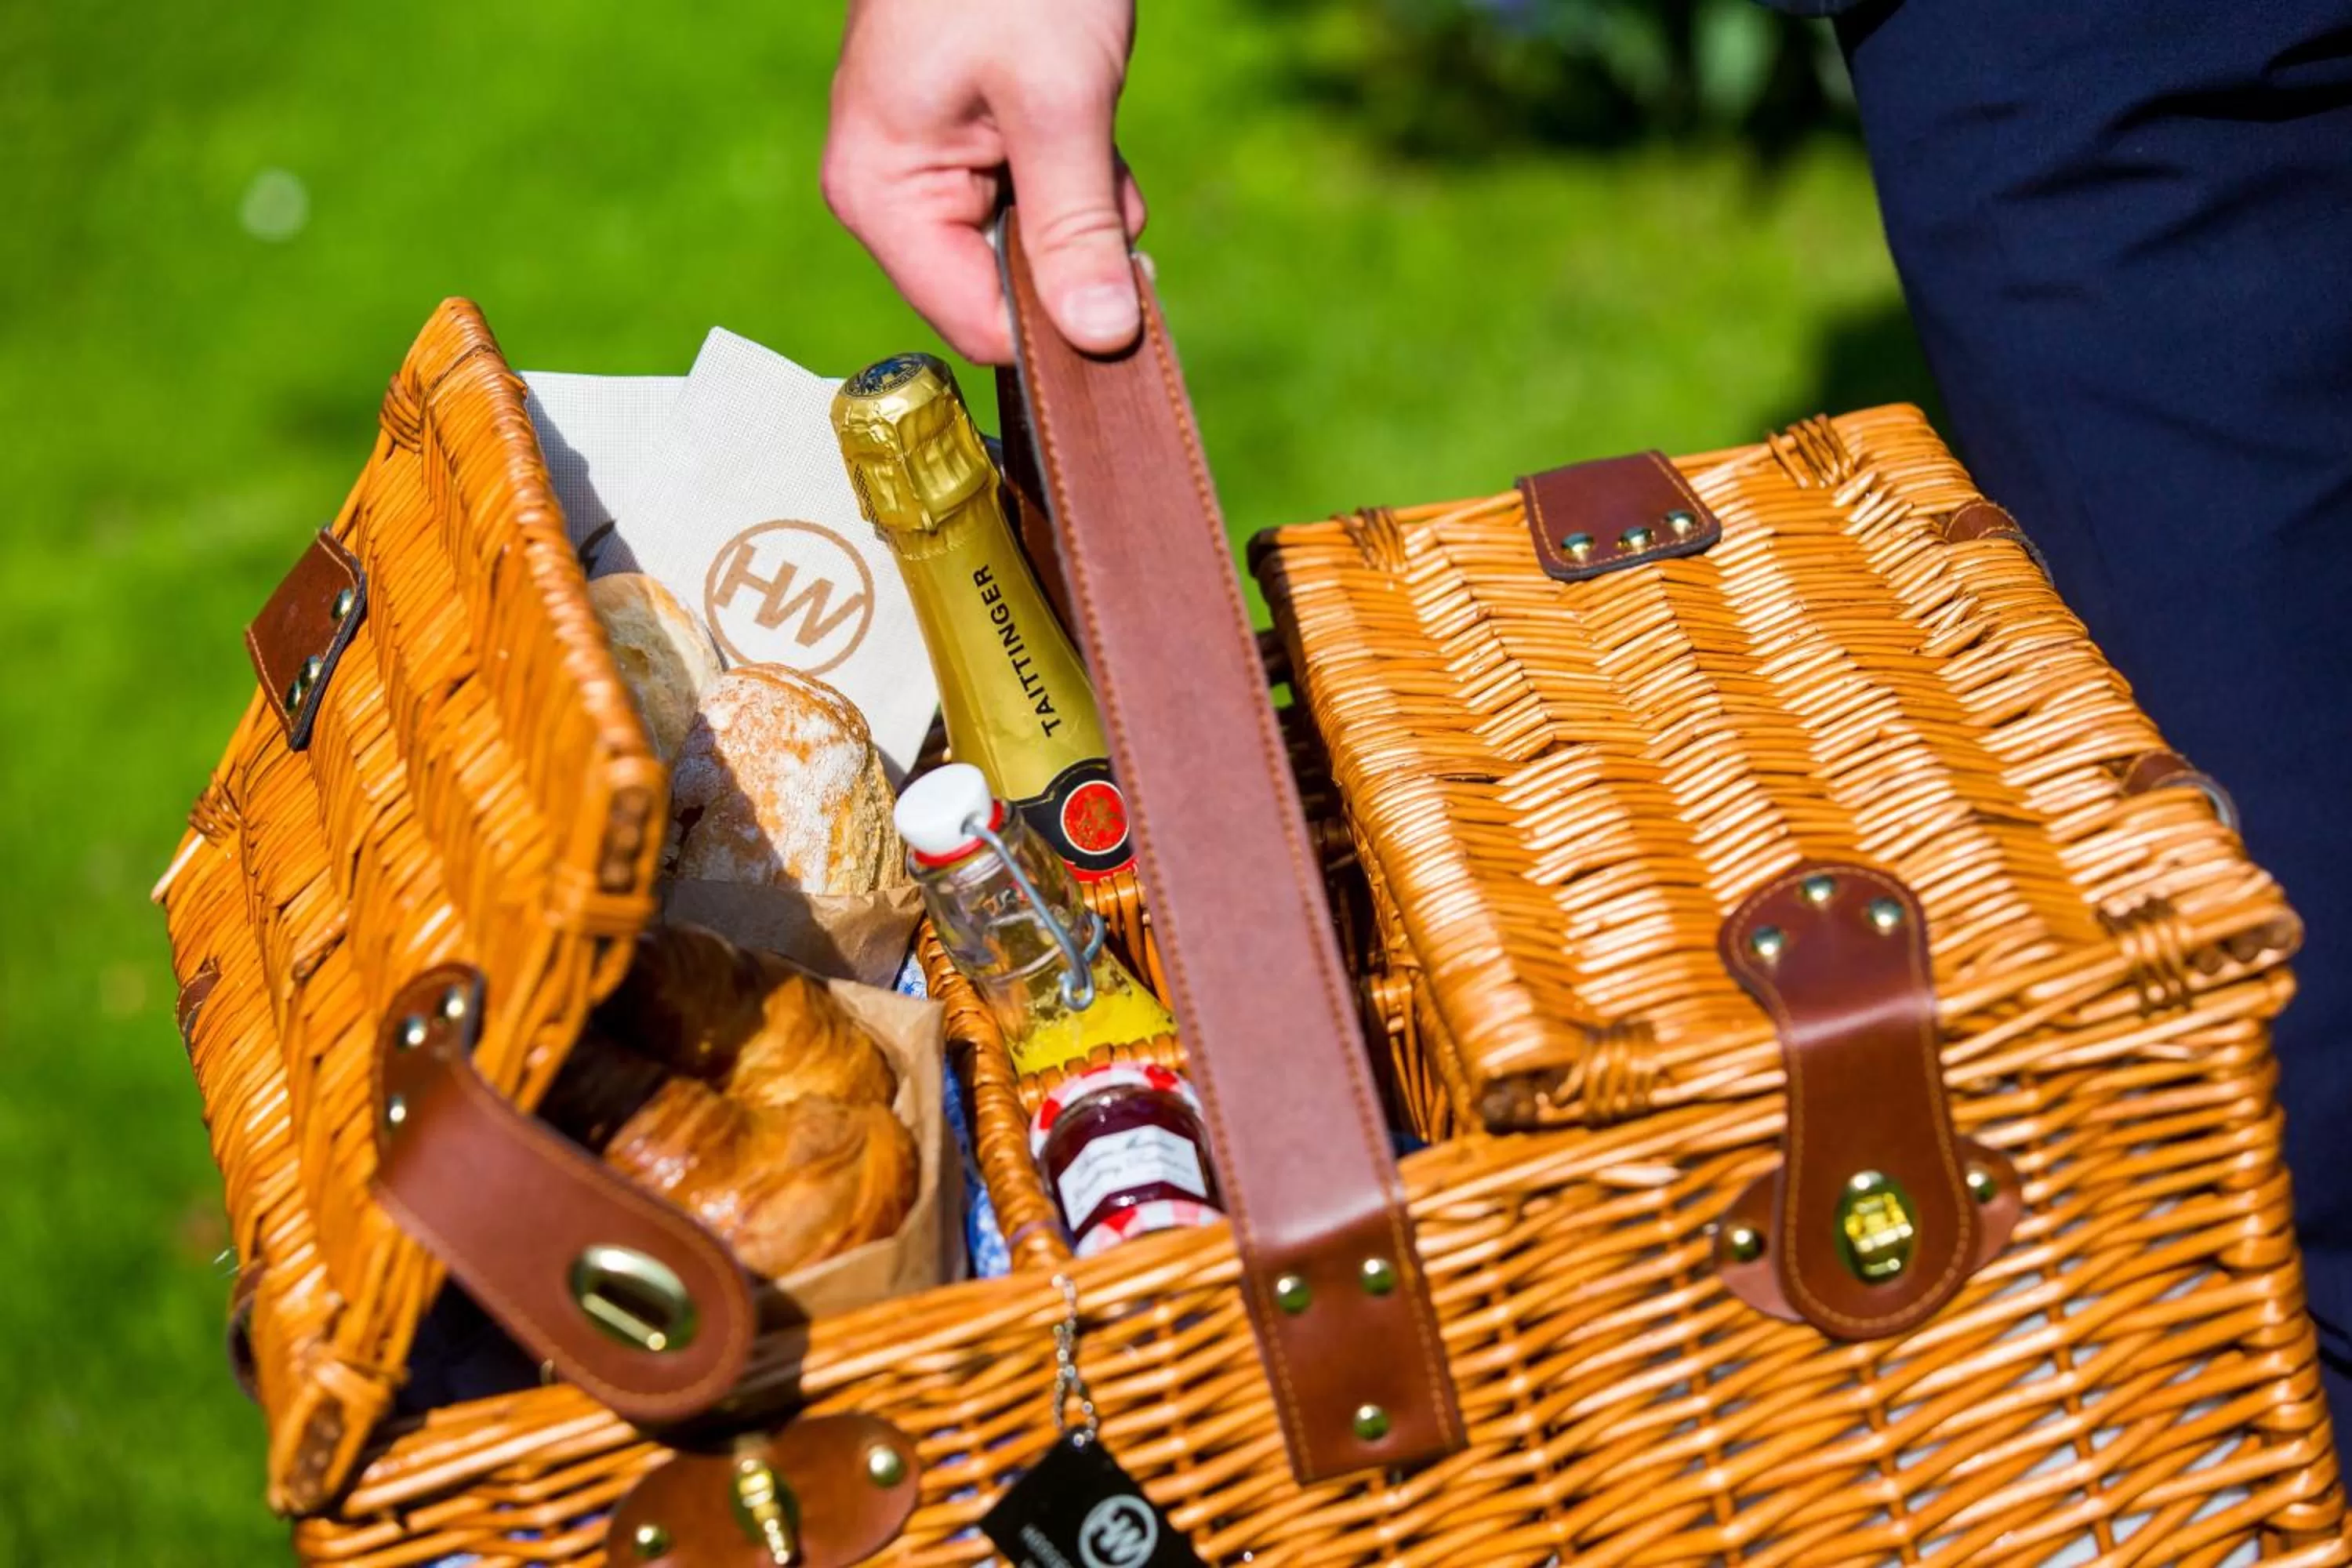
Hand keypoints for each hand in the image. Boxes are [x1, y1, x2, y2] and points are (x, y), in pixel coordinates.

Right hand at [824, 0, 1144, 363]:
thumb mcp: (1060, 100)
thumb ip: (1077, 226)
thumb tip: (1101, 338)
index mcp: (882, 195)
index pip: (977, 326)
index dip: (1058, 327)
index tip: (1127, 290)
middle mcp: (891, 197)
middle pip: (1001, 294)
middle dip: (1075, 253)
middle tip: (1103, 170)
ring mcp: (929, 171)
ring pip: (1028, 251)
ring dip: (1085, 209)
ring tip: (1087, 122)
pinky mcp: (969, 148)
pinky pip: (1035, 203)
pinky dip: (1078, 177)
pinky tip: (1085, 119)